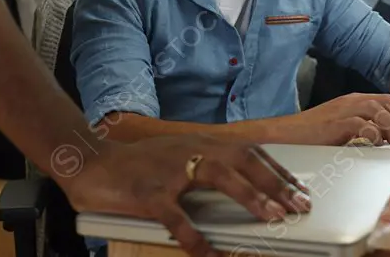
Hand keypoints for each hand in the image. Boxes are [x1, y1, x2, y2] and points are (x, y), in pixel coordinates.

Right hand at [61, 135, 311, 256]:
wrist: (90, 162)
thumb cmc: (135, 165)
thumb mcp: (174, 156)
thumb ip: (204, 166)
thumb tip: (241, 184)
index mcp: (198, 143)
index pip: (247, 152)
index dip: (276, 170)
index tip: (299, 188)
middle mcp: (188, 151)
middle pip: (242, 160)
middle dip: (275, 182)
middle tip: (299, 204)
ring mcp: (169, 171)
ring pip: (218, 177)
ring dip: (250, 195)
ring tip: (272, 216)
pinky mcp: (148, 194)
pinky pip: (178, 219)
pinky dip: (196, 238)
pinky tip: (211, 255)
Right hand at [291, 93, 389, 145]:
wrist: (286, 134)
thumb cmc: (313, 134)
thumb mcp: (344, 126)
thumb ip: (364, 126)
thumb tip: (389, 138)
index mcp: (354, 100)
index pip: (389, 99)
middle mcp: (351, 101)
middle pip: (388, 102)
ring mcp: (343, 111)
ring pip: (378, 110)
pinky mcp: (335, 124)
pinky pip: (362, 124)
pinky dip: (373, 134)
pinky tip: (373, 144)